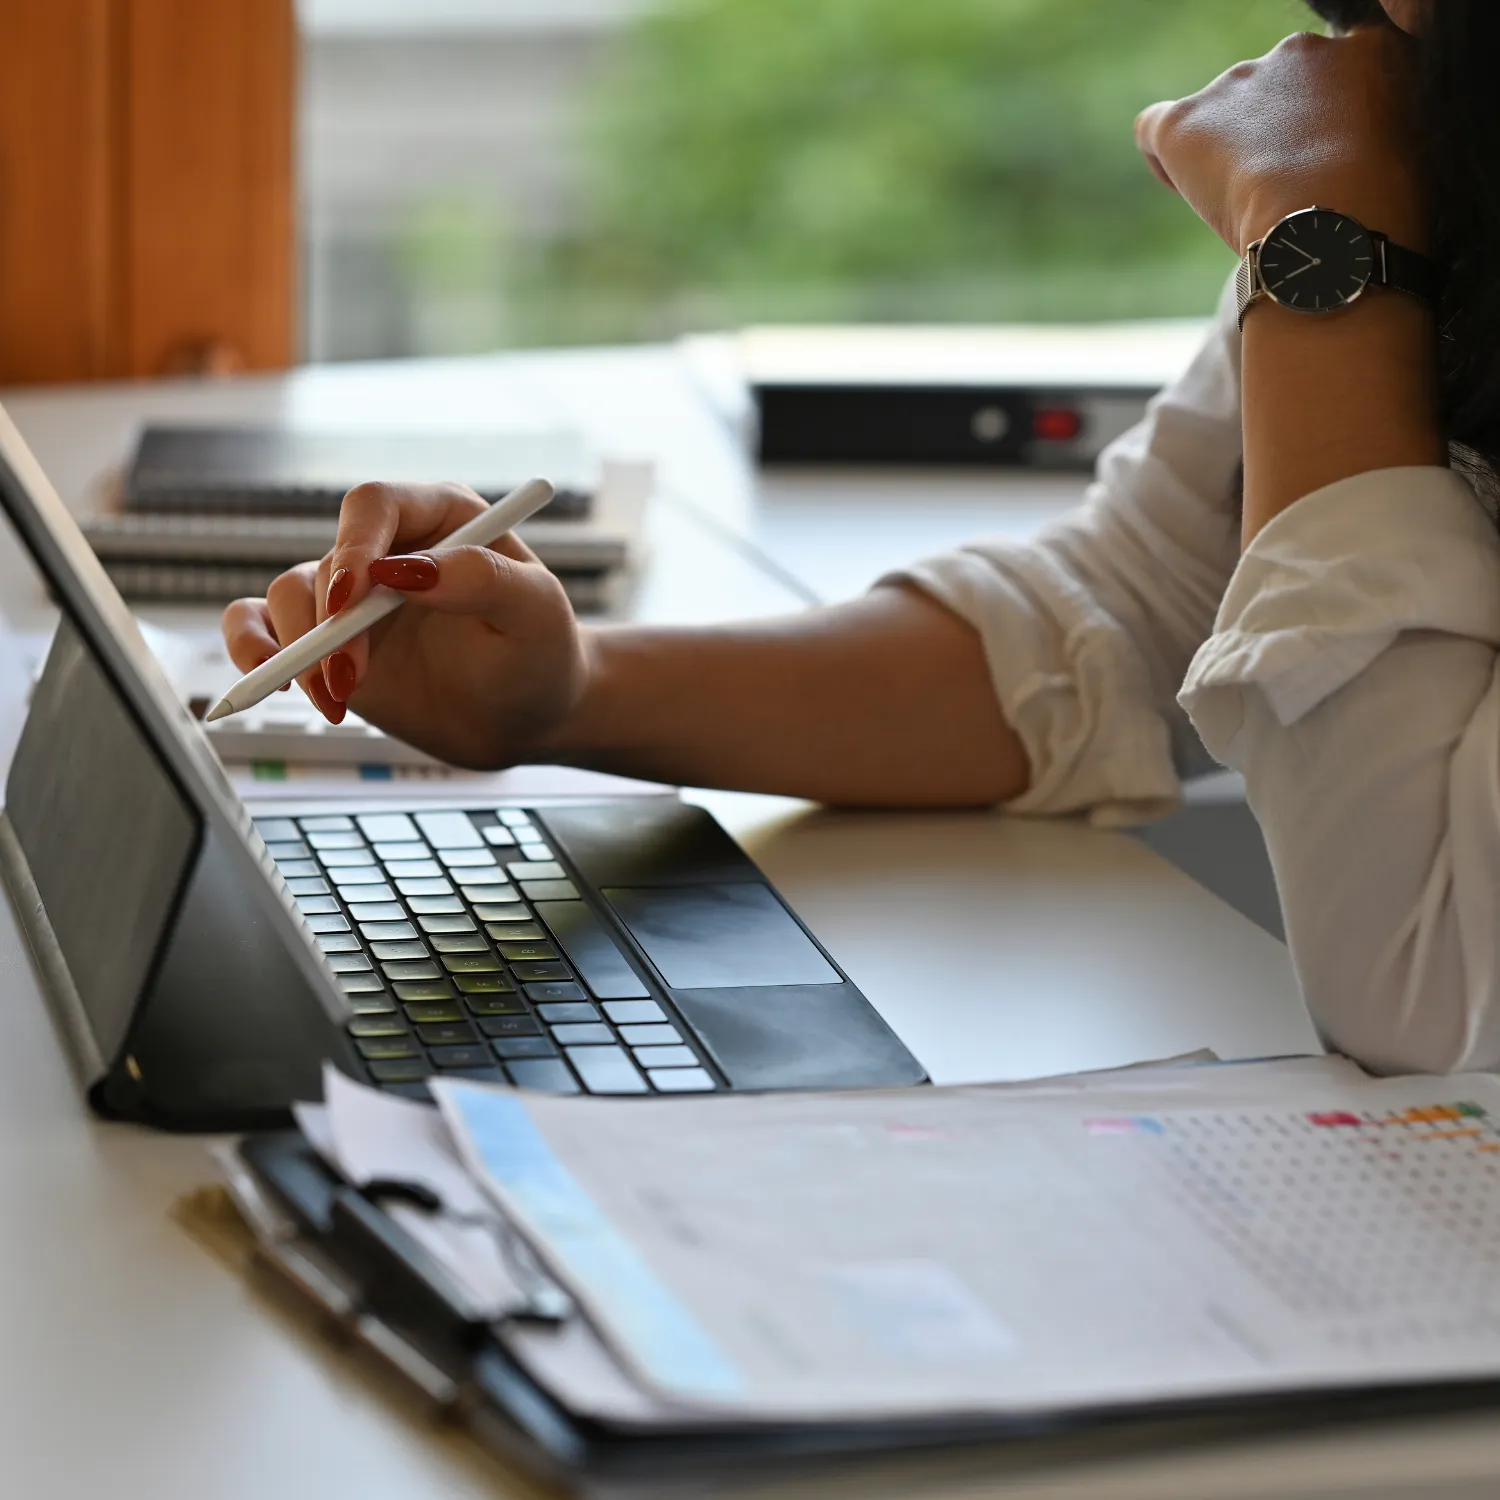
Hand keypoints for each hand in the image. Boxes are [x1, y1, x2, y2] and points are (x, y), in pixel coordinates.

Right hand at [221, 481, 589, 767]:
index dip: (352, 546)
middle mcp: (390, 549)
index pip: (372, 506)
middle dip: (330, 624)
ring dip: (299, 651)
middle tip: (351, 678)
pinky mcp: (331, 642)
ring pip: (288, 597)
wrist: (531, 716)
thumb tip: (406, 569)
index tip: (350, 601)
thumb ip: (482, 579)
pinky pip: (262, 627)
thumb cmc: (543, 654)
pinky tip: (275, 684)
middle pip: (327, 561)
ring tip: (339, 699)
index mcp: (441, 517)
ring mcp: (355, 597)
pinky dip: (253, 650)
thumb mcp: (537, 613)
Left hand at [1134, 25, 1427, 255]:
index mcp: (1360, 53)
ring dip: (1224, 153)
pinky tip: (1185, 189)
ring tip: (1244, 205)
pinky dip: (1163, 160)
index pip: (1329, 75)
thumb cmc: (1377, 209)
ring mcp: (1237, 82)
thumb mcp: (1402, 152)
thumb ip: (1371, 136)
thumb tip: (1343, 160)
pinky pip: (1155, 129)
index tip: (1317, 163)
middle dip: (1268, 136)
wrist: (1328, 223)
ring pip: (1217, 113)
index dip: (1316, 122)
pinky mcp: (1185, 119)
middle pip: (1269, 92)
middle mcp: (1298, 52)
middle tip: (1281, 193)